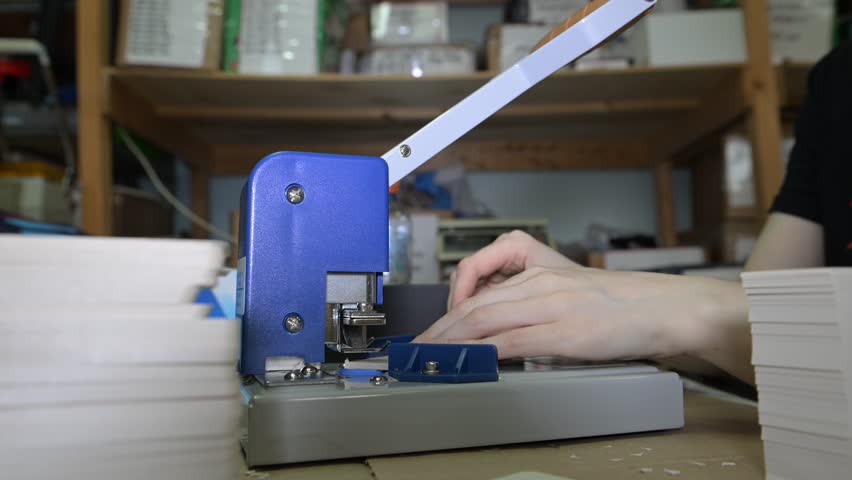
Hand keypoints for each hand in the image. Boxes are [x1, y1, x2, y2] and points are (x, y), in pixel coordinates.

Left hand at [414, 233, 750, 381]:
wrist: (660, 307)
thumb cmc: (617, 301)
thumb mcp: (567, 287)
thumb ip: (531, 299)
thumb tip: (499, 327)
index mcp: (536, 269)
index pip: (477, 287)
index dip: (447, 310)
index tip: (431, 329)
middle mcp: (537, 283)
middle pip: (474, 305)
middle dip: (439, 329)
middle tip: (418, 348)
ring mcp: (550, 306)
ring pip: (486, 319)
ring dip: (452, 340)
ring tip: (430, 357)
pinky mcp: (564, 332)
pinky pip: (515, 340)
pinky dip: (486, 351)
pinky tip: (470, 361)